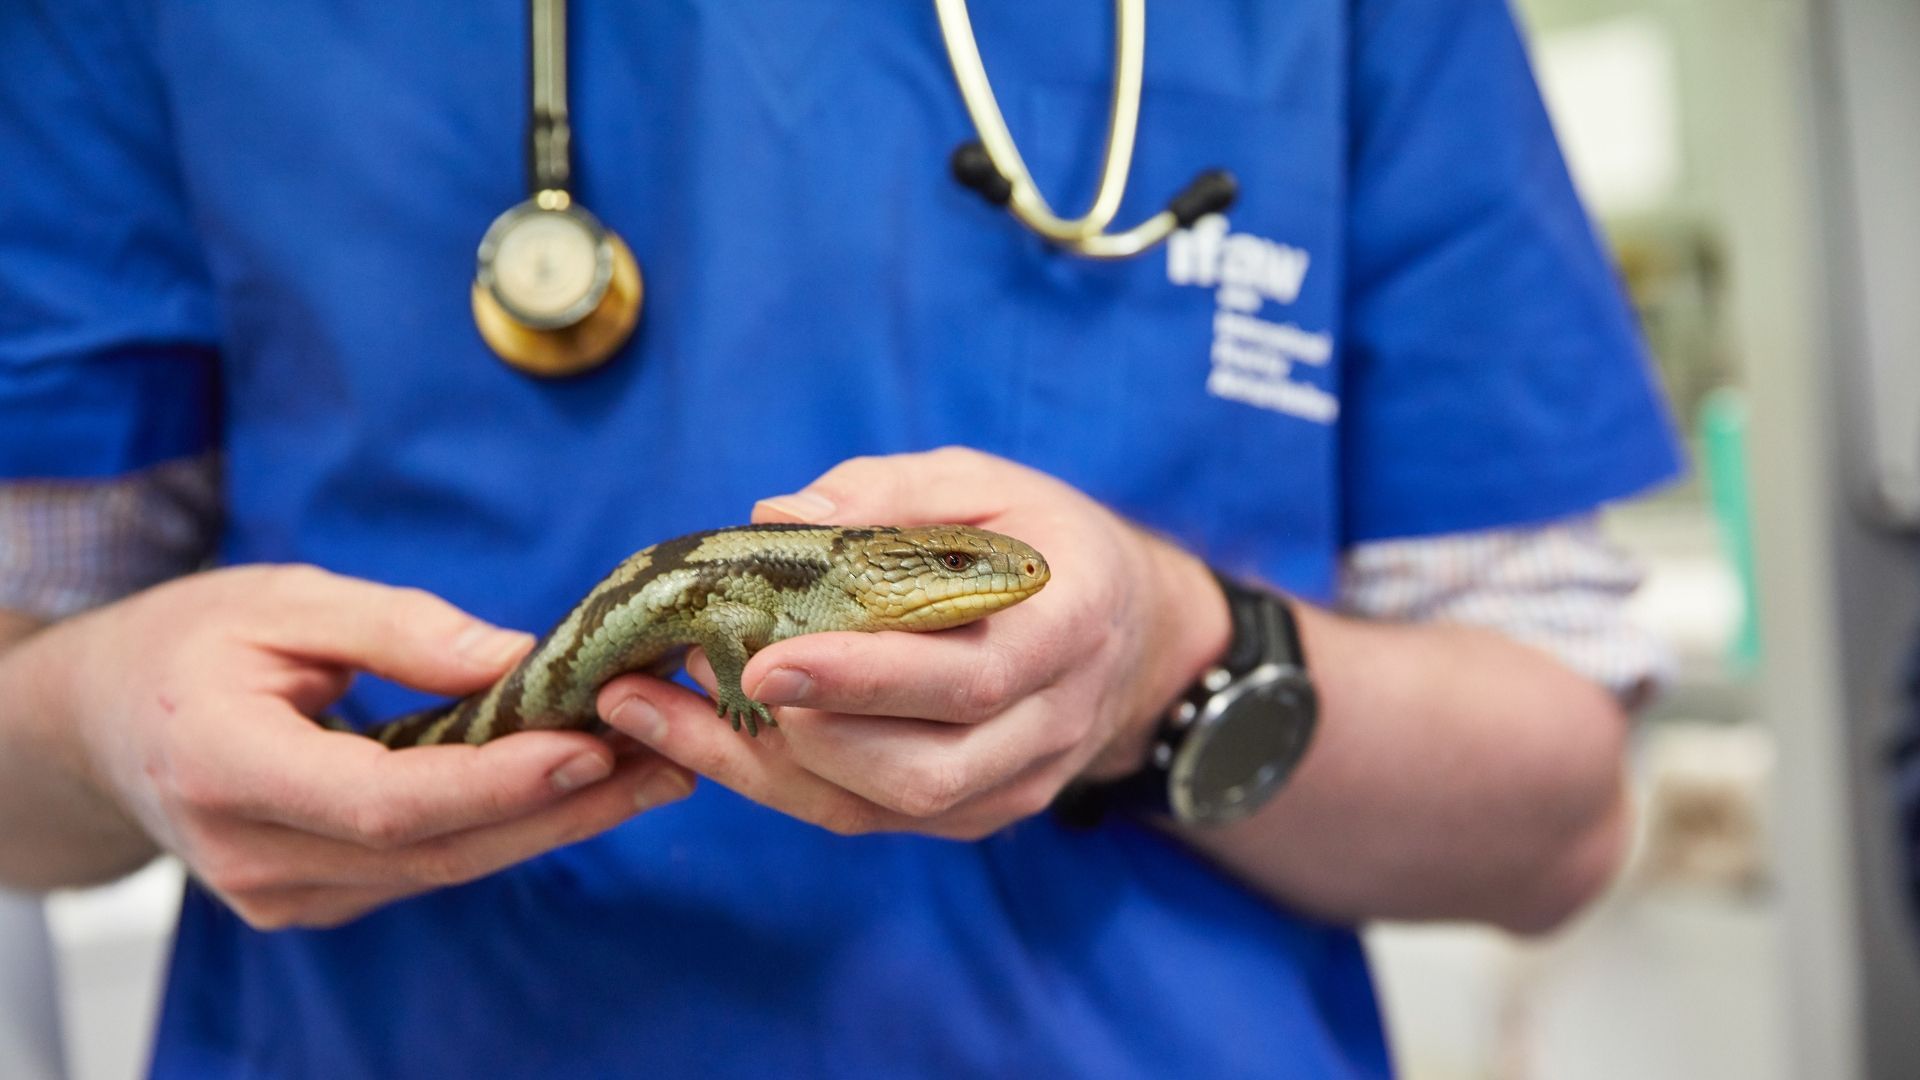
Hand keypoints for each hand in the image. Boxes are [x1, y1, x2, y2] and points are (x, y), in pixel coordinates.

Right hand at [15, 565, 692, 927]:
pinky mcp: (314, 897)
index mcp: (227, 765)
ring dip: (556, 820)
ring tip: (656, 768)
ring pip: (444, 867)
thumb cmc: (187, 641)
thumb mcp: (285, 599)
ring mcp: (282, 893)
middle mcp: (254, 853)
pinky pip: (426, 866)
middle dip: (565, 805)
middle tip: (671, 756)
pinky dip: (508, 826)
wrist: (100, 721)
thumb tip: (523, 659)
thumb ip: (402, 630)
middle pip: (437, 848)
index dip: (500, 781)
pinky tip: (581, 785)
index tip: (595, 743)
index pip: (389, 799)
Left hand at [597, 447, 1228, 839]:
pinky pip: (866, 816)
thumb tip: (780, 514)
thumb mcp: (985, 483)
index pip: (973, 678)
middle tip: (707, 674)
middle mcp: (1052, 722)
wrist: (1126, 631)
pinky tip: (702, 734)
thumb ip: (889, 493)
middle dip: (807, 735)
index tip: (767, 659)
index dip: (869, 678)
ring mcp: (1015, 782)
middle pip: (928, 769)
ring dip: (769, 765)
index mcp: (1069, 626)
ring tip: (673, 704)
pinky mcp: (973, 813)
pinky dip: (778, 781)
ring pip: (887, 807)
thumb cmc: (1040, 539)